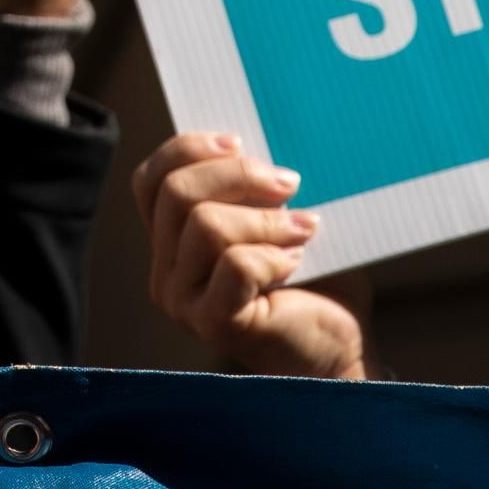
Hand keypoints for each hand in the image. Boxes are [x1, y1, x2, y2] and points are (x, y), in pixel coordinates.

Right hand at [132, 133, 370, 379]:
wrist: (339, 345)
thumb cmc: (313, 279)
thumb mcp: (271, 216)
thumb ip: (248, 187)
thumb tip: (252, 143)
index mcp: (170, 242)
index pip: (150, 181)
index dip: (188, 150)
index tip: (240, 144)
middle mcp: (165, 273)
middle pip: (177, 193)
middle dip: (238, 177)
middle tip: (289, 183)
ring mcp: (184, 301)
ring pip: (205, 226)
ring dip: (265, 220)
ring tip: (303, 230)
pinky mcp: (214, 324)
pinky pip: (236, 265)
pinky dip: (275, 255)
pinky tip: (297, 263)